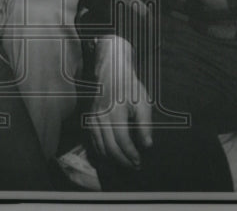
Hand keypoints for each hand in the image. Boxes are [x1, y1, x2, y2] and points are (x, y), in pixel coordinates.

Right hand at [84, 36, 152, 168]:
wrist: (111, 71)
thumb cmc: (130, 86)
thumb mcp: (143, 102)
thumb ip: (145, 124)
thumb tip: (147, 145)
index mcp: (116, 111)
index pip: (122, 140)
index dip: (131, 154)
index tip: (139, 161)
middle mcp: (101, 116)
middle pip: (110, 147)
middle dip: (122, 161)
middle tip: (134, 166)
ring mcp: (92, 118)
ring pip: (99, 146)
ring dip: (112, 160)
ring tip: (125, 164)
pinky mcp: (89, 119)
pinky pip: (93, 141)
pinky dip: (102, 152)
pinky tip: (111, 157)